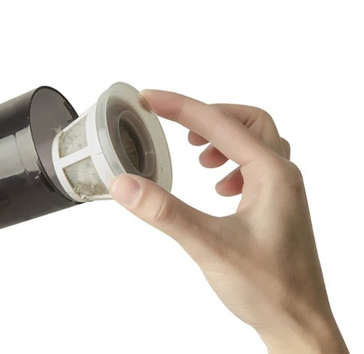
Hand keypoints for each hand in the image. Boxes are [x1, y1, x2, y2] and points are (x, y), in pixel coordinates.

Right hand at [110, 90, 347, 353]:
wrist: (299, 325)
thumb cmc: (270, 290)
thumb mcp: (209, 246)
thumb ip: (165, 212)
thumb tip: (126, 184)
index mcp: (271, 173)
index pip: (219, 123)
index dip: (179, 106)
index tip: (149, 98)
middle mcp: (281, 174)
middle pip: (245, 119)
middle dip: (206, 114)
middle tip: (171, 119)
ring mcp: (281, 188)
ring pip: (254, 138)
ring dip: (220, 136)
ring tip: (194, 152)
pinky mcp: (276, 203)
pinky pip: (255, 163)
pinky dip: (230, 160)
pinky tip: (217, 184)